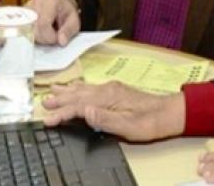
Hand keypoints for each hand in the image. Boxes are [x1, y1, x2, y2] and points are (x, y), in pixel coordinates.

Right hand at [26, 0, 79, 45]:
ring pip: (26, 30)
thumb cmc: (67, 13)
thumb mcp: (74, 22)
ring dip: (37, 37)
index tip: (57, 39)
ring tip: (47, 33)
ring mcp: (27, 7)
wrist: (61, 4)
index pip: (43, 24)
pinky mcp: (21, 13)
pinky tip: (39, 32)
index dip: (49, 37)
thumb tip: (61, 41)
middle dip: (43, 38)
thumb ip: (68, 31)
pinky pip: (23, 28)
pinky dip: (31, 34)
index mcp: (51, 2)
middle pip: (33, 28)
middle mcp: (36, 2)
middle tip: (52, 37)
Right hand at [42, 81, 184, 141]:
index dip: (61, 113)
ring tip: (53, 91)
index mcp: (108, 98)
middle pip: (78, 94)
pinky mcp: (116, 91)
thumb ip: (104, 119)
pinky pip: (91, 87)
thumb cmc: (151, 122)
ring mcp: (112, 89)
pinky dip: (79, 88)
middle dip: (60, 99)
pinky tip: (76, 87)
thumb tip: (84, 112)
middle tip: (44, 103)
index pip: (78, 106)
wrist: (170, 112)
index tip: (47, 119)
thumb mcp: (128, 126)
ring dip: (67, 91)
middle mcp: (108, 90)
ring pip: (83, 89)